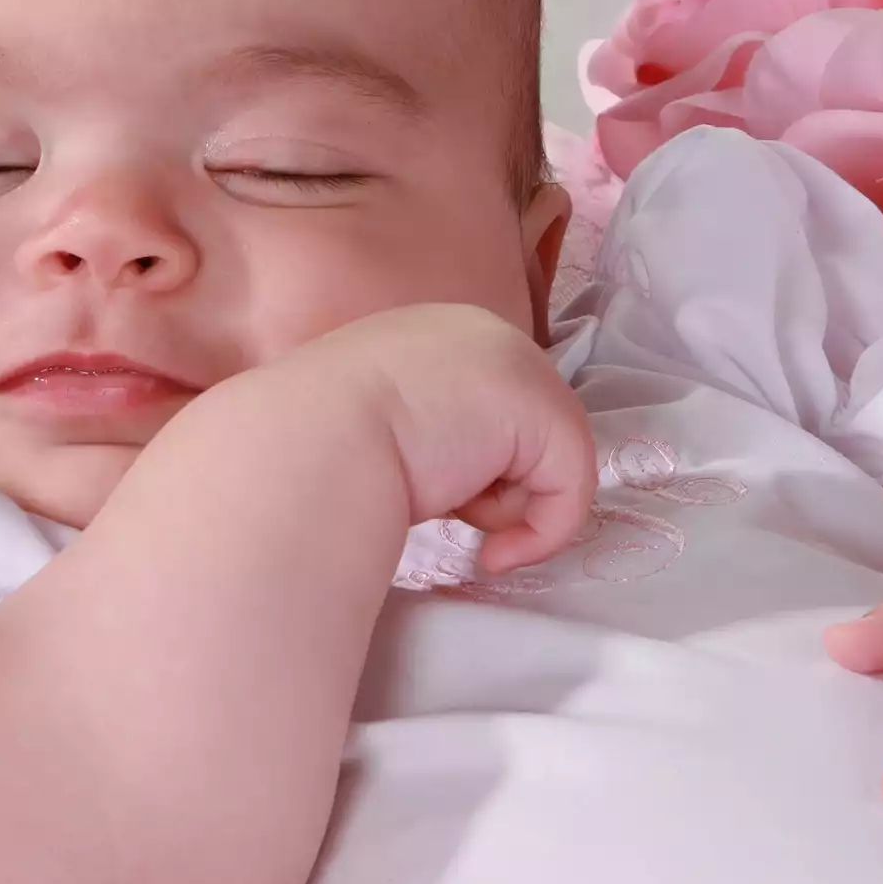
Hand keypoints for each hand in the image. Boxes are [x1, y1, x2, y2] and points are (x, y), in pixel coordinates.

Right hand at [280, 303, 597, 574]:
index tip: (440, 503)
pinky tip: (491, 551)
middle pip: (525, 430)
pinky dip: (542, 532)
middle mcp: (481, 332)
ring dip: (507, 508)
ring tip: (452, 511)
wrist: (310, 443)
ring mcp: (516, 362)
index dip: (473, 465)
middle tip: (450, 514)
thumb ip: (423, 431)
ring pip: (550, 460)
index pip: (483, 408)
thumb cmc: (316, 445)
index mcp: (432, 333)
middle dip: (496, 486)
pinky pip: (572, 486)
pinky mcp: (542, 407)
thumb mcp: (371, 425)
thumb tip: (458, 474)